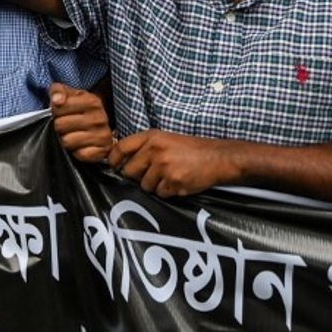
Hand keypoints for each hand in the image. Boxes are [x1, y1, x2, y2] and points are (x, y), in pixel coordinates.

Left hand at [49, 83, 113, 162]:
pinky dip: (76, 152)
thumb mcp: (68, 94)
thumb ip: (58, 91)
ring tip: (72, 135)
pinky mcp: (102, 152)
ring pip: (67, 141)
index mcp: (92, 101)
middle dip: (59, 126)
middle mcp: (100, 118)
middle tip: (66, 125)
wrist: (96, 126)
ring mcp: (103, 136)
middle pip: (60, 125)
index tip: (62, 112)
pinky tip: (80, 146)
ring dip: (66, 139)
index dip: (55, 111)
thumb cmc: (78, 109)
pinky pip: (79, 154)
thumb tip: (57, 101)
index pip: (58, 108)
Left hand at [108, 130, 238, 197]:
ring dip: (155, 185)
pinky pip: (160, 194)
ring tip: (170, 176)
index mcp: (152, 137)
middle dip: (137, 176)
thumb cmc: (191, 149)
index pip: (121, 148)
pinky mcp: (173, 182)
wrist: (217, 158)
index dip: (113, 160)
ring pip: (144, 185)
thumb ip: (145, 147)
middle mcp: (155, 151)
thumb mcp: (166, 139)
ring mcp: (164, 167)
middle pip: (129, 171)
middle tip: (152, 173)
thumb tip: (122, 162)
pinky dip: (167, 191)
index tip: (114, 166)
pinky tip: (178, 182)